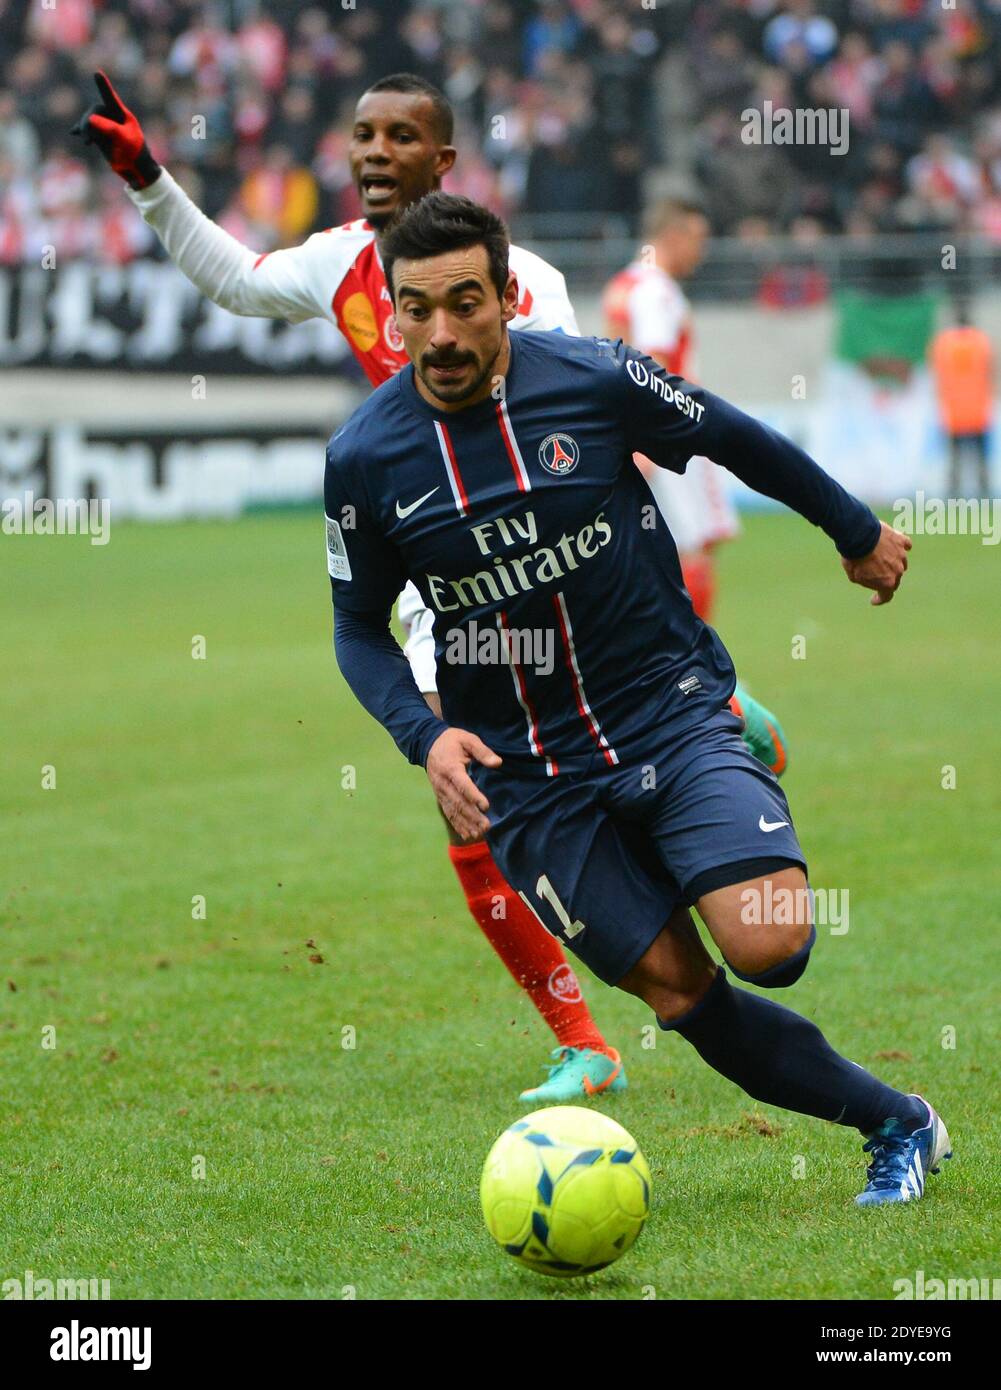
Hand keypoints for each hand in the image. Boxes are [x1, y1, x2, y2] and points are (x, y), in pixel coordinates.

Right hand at [71, 71, 160, 190]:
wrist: (136, 169)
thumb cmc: (134, 153)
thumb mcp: (124, 140)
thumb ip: (108, 128)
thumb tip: (89, 119)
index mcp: (122, 114)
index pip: (110, 97)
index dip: (103, 86)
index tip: (97, 73)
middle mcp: (112, 117)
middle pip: (94, 110)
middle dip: (88, 121)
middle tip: (88, 138)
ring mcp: (105, 126)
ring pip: (88, 120)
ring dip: (84, 129)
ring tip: (87, 142)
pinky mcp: (100, 136)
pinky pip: (86, 129)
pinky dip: (80, 131)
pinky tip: (73, 132)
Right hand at [425, 728, 501, 841]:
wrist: (428, 744)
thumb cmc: (452, 741)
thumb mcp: (468, 739)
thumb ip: (482, 751)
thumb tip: (497, 763)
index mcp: (450, 768)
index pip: (463, 785)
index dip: (474, 796)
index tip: (486, 806)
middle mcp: (443, 783)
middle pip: (458, 802)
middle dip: (472, 816)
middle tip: (487, 826)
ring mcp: (440, 792)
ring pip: (453, 811)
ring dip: (467, 823)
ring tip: (480, 834)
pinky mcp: (441, 797)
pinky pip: (449, 813)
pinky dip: (458, 825)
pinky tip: (468, 835)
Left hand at [841, 521, 911, 605]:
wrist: (858, 535)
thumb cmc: (854, 557)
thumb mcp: (854, 576)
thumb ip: (866, 580)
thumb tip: (872, 578)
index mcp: (887, 583)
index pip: (886, 596)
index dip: (879, 599)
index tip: (873, 600)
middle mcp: (898, 571)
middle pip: (895, 579)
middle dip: (886, 579)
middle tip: (877, 576)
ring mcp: (901, 555)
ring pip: (901, 563)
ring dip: (893, 563)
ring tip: (883, 558)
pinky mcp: (901, 541)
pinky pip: (906, 545)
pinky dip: (902, 547)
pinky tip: (898, 546)